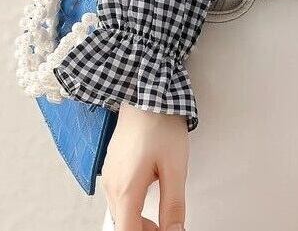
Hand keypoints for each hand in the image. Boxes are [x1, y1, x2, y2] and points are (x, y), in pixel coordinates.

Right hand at [101, 101, 187, 230]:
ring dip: (138, 221)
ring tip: (161, 215)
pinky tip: (149, 195)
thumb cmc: (160, 123)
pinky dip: (132, 206)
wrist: (146, 93)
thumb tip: (175, 230)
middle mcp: (112, 186)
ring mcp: (110, 176)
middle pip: (123, 225)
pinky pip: (118, 197)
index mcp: (126, 190)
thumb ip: (174, 205)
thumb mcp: (175, 167)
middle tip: (167, 227)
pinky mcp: (112, 167)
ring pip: (120, 212)